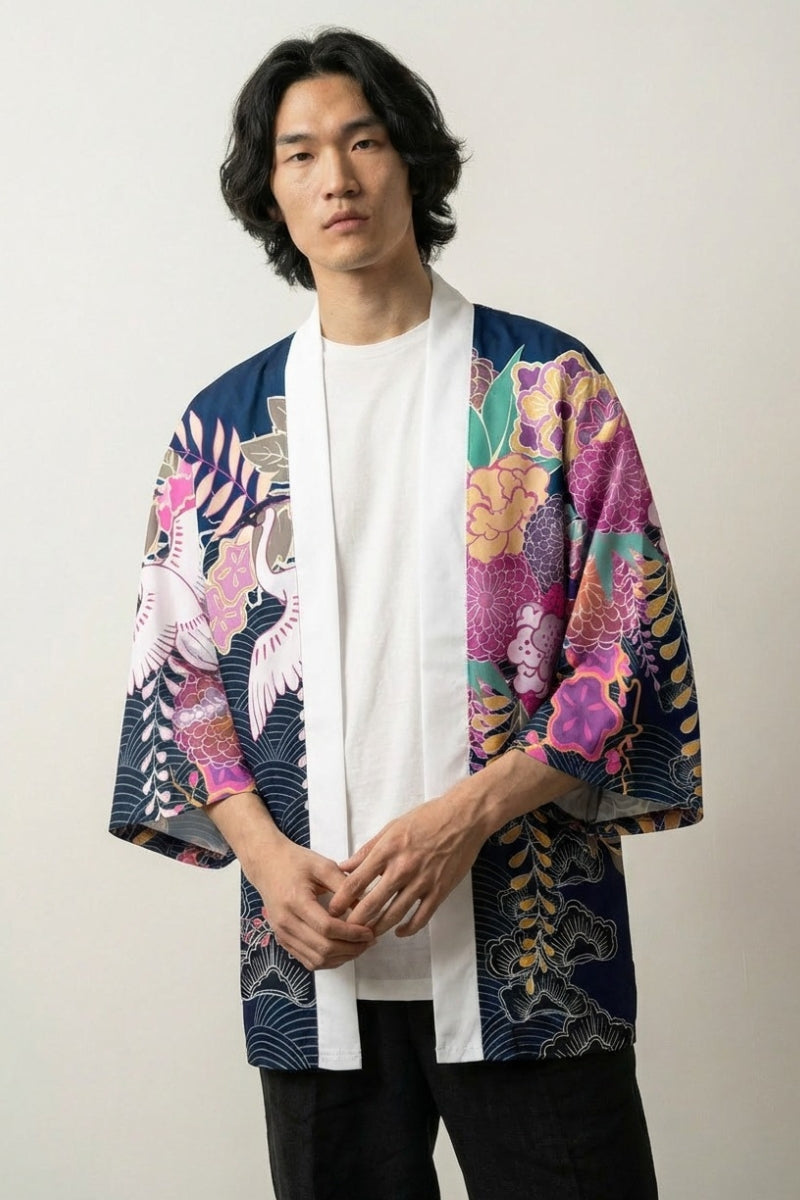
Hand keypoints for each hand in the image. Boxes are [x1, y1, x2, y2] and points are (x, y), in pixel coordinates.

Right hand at [245, 834, 374, 971]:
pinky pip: (308, 960)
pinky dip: (328, 960)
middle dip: (351, 949)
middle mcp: (286, 922)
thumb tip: (365, 906)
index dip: (351, 934)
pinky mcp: (283, 939)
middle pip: (322, 948)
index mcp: (296, 901)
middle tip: (369, 941)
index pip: (327, 928)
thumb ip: (345, 885)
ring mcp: (282, 934)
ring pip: (316, 960)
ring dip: (341, 958)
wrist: (266, 864)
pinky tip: (342, 950)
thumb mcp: (322, 865)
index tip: (369, 931)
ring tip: (359, 946)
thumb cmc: (294, 862)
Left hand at [328, 789, 487, 938]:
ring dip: (378, 929)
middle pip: (372, 903)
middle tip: (345, 930)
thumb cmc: (428, 818)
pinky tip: (399, 932)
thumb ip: (368, 850)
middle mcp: (403, 868)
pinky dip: (408, 929)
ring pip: (394, 915)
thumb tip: (344, 866)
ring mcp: (422, 882)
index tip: (332, 910)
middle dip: (355, 921)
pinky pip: (421, 918)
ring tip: (367, 936)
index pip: (357, 881)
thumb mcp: (392, 827)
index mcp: (388, 850)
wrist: (464, 818)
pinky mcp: (440, 891)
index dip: (341, 899)